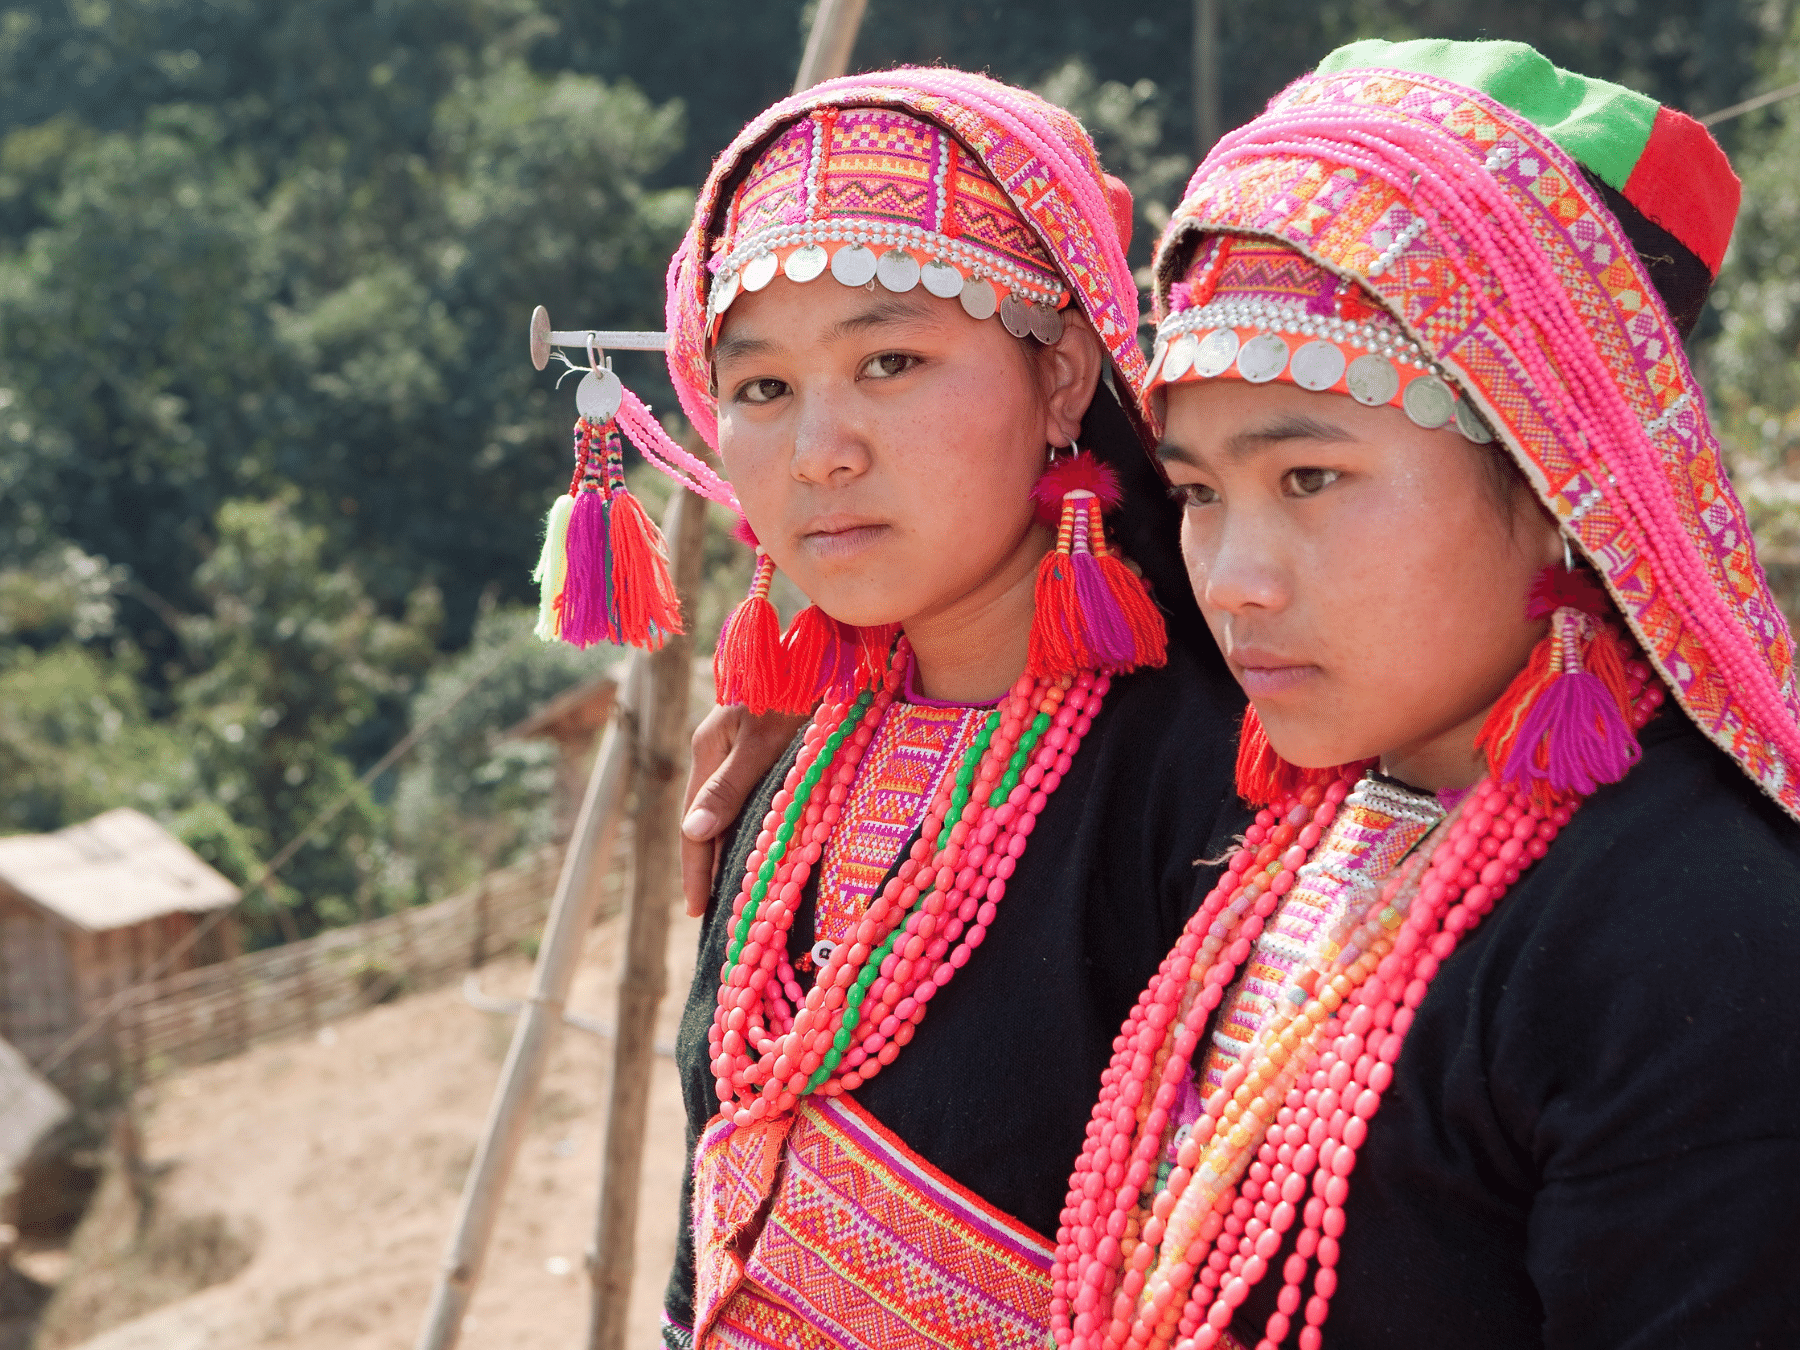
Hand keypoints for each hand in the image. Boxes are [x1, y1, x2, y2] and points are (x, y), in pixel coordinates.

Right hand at [681, 704, 808, 915]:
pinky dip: (754, 831)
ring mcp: (743, 749)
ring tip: (737, 894)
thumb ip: (730, 785)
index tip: (696, 912)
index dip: (695, 870)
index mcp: (709, 746)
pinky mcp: (768, 748)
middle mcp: (721, 750)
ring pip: (732, 812)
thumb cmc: (798, 686)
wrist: (830, 647)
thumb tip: (692, 832)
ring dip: (732, 852)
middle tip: (716, 916)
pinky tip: (763, 851)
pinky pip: (754, 800)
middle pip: (708, 821)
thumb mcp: (763, 739)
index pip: (695, 822)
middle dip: (710, 868)